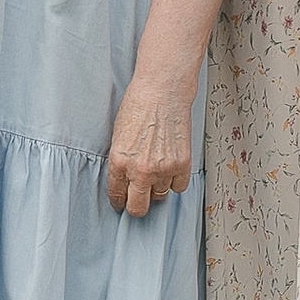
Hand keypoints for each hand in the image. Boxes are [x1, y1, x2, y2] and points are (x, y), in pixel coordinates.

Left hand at [105, 60, 195, 215]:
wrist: (163, 91)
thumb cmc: (139, 106)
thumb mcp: (118, 137)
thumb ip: (120, 163)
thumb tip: (124, 182)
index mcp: (119, 163)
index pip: (117, 196)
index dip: (119, 201)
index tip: (122, 202)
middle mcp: (140, 170)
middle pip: (138, 208)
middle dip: (137, 206)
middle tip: (138, 200)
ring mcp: (163, 169)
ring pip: (160, 196)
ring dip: (158, 187)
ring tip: (156, 170)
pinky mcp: (182, 164)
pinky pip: (178, 186)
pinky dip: (175, 180)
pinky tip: (170, 166)